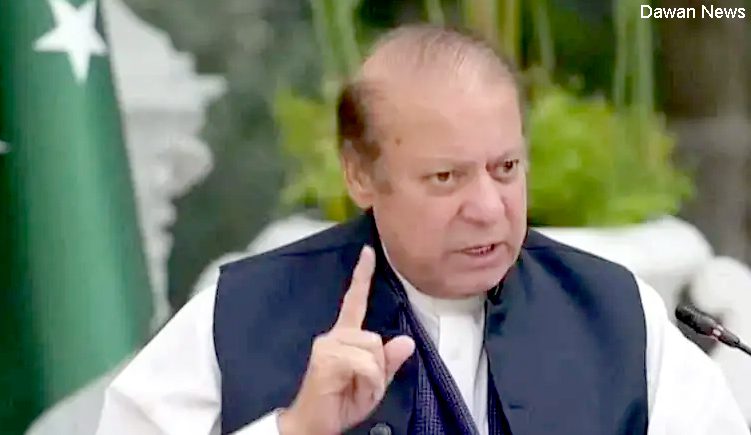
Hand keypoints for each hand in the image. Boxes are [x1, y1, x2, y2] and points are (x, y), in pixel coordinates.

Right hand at [278, 245, 414, 434]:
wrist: (313, 424)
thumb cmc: (340, 403)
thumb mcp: (374, 384)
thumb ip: (388, 363)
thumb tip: (406, 341)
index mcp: (345, 337)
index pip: (355, 302)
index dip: (362, 276)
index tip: (368, 252)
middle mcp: (334, 335)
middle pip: (376, 339)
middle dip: (378, 368)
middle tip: (362, 387)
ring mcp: (328, 344)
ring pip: (373, 350)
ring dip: (372, 378)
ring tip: (355, 389)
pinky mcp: (327, 358)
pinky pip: (365, 364)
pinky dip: (367, 382)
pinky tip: (352, 390)